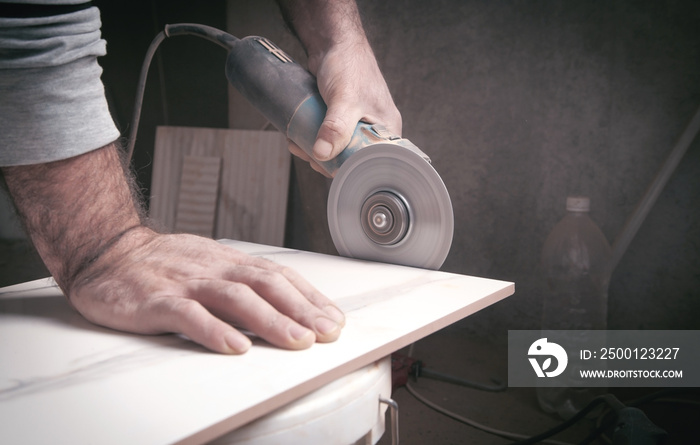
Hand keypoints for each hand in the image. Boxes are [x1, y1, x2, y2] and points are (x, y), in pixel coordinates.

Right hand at [67, 228, 345, 353]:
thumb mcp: (210, 265)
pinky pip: (188, 315)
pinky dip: (213, 330)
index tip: (334, 319)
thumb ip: (241, 283)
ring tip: (296, 341)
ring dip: (270, 320)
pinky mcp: (156, 300)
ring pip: (234, 298)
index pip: (278, 276)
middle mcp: (213, 268)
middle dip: (300, 309)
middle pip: (265, 285)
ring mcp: (185, 283)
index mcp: (228, 261)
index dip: (309, 297)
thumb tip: (284, 307)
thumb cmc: (163, 264)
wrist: (107, 252)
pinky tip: (234, 347)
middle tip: (327, 332)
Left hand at [287, 41, 401, 175]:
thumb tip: (322, 154)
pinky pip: (326, 136)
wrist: (333, 41)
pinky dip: (311, 138)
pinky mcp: (339, 118)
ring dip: (313, 149)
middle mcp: (373, 129)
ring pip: (334, 148)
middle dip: (325, 159)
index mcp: (386, 130)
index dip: (348, 168)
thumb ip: (336, 127)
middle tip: (306, 153)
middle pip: (350, 158)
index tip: (325, 166)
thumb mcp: (344, 99)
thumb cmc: (349, 65)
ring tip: (297, 143)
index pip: (370, 162)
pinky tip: (297, 136)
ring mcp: (355, 123)